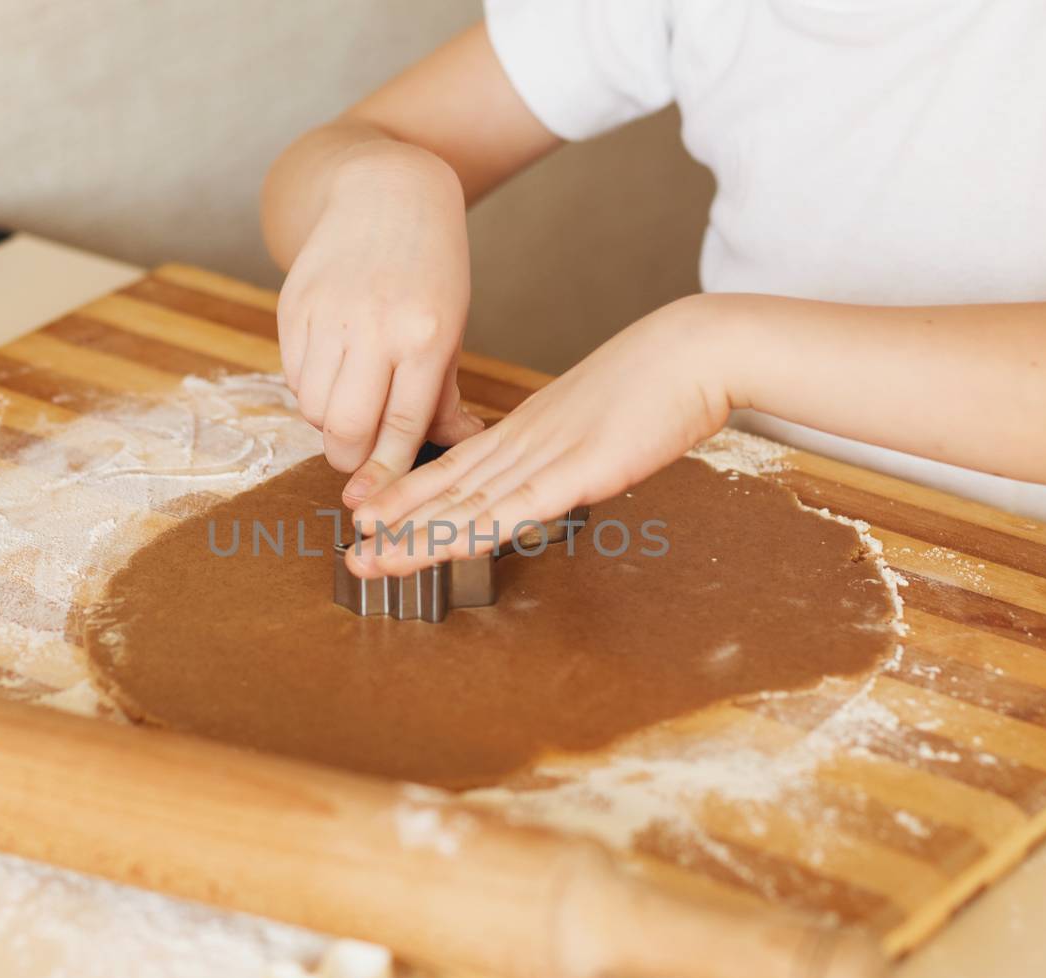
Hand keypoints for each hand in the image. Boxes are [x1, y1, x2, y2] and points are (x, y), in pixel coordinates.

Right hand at [277, 143, 484, 507]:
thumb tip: (459, 445)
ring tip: (348, 410)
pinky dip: (309, 391)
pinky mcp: (294, 306)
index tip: (376, 501)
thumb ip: (443, 393)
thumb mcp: (451, 326)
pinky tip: (331, 376)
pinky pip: (293, 375)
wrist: (385, 191)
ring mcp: (329, 315)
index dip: (386, 473)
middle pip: (345, 427)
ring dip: (327, 424)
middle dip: (349, 458)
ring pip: (312, 407)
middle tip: (357, 458)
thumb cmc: (430, 266)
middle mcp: (374, 327)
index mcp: (424, 336)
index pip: (399, 426)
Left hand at [347, 296, 733, 576]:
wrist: (695, 349)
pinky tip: (447, 547)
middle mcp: (526, 441)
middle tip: (350, 554)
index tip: (367, 517)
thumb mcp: (594, 417)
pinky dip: (479, 528)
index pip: (452, 467)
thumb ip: (565, 447)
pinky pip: (521, 506)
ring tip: (372, 560)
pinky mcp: (583, 468)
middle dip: (396, 526)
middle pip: (448, 490)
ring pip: (471, 503)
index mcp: (527, 428)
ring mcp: (550, 454)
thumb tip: (552, 471)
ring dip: (419, 536)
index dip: (406, 495)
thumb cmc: (656, 381)